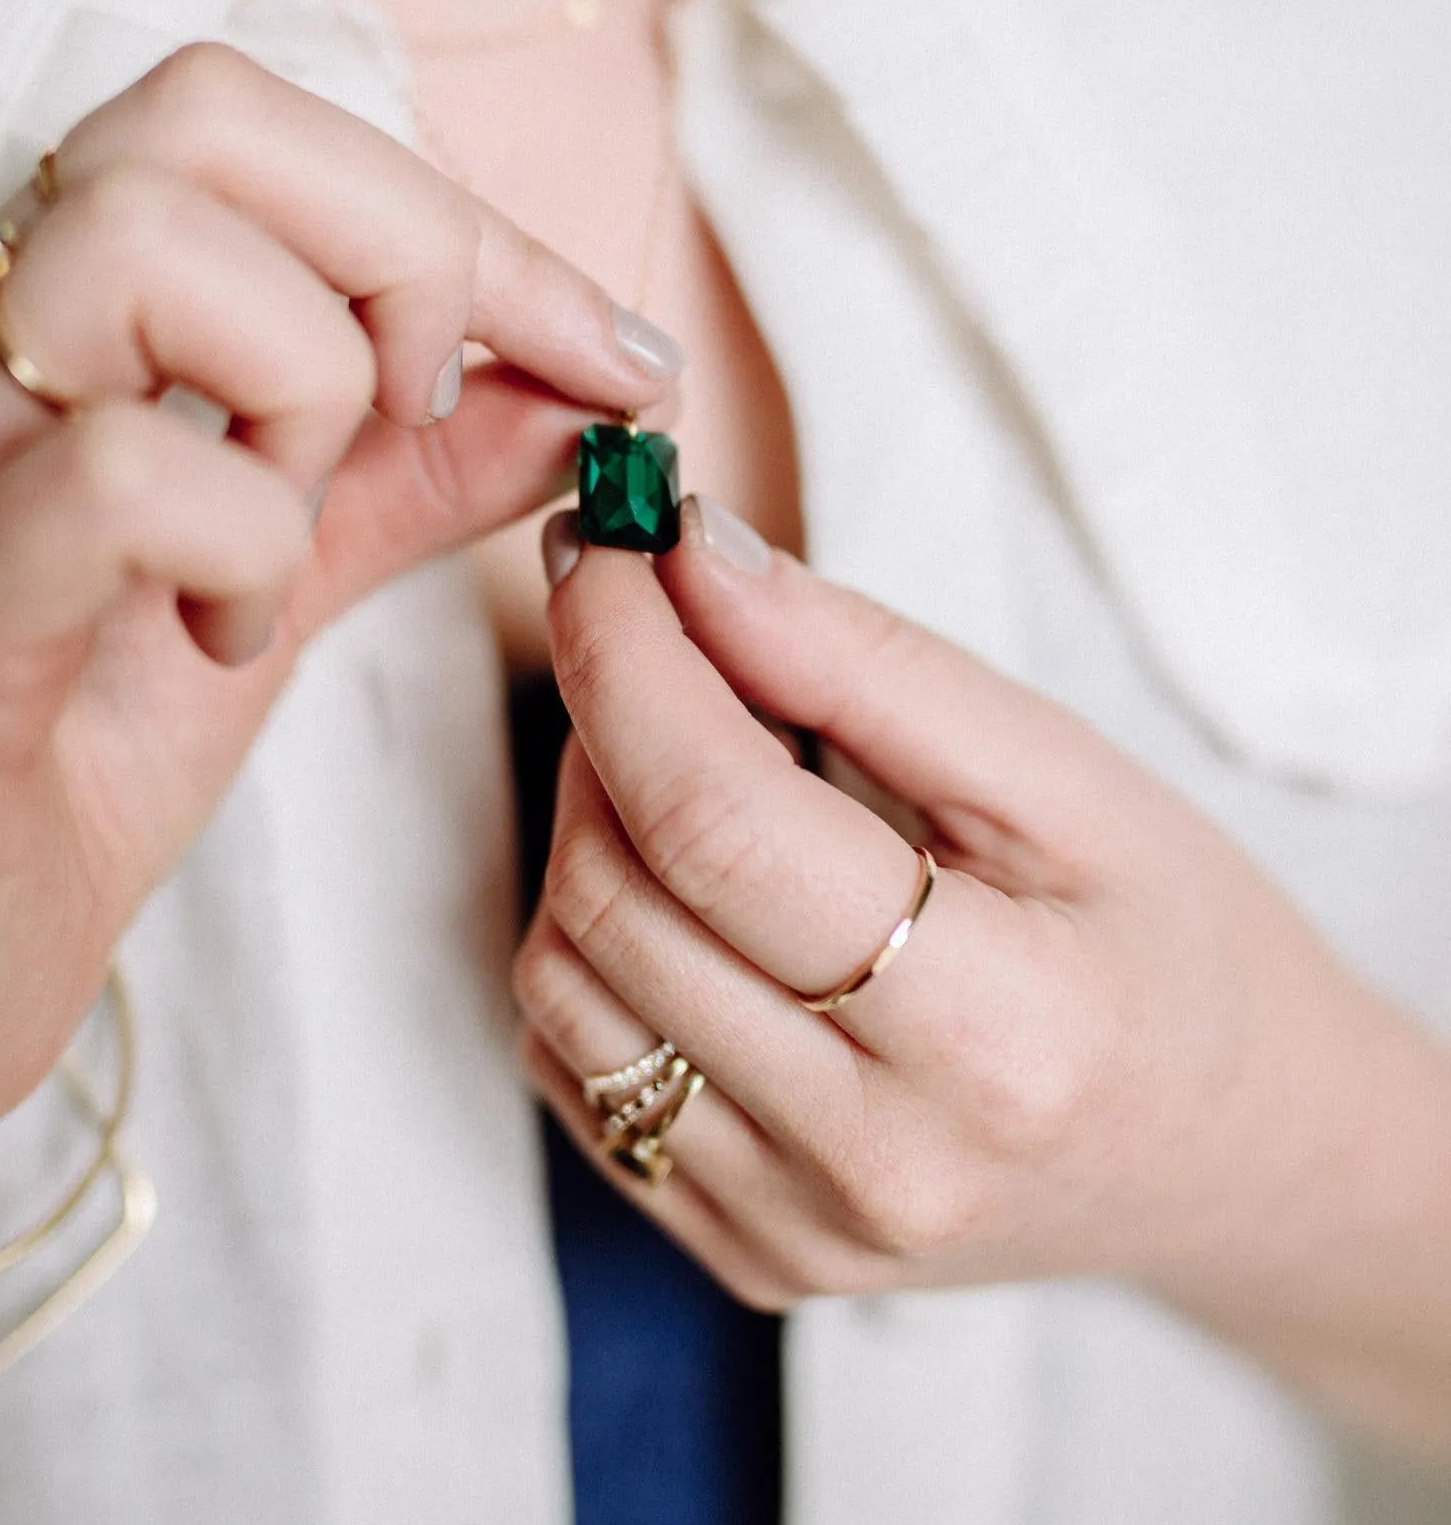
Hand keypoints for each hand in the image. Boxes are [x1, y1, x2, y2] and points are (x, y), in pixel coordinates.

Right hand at [0, 44, 679, 1160]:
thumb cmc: (71, 759)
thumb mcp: (277, 573)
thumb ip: (421, 470)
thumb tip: (592, 384)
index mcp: (43, 316)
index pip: (249, 122)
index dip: (464, 220)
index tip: (613, 351)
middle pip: (199, 119)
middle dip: (402, 253)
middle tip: (422, 419)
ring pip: (140, 249)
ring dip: (303, 384)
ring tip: (289, 530)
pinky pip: (114, 479)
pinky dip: (238, 542)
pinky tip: (227, 639)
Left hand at [516, 498, 1450, 1440]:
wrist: (1237, 1155)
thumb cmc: (1176, 943)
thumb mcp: (1066, 774)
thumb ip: (866, 662)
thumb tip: (691, 561)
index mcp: (995, 1037)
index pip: (718, 825)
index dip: (628, 661)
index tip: (607, 550)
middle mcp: (875, 1164)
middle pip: (619, 898)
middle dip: (601, 723)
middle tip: (664, 634)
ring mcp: (796, 1231)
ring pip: (564, 983)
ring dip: (586, 828)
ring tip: (691, 761)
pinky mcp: (743, 1251)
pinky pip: (576, 1070)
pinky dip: (593, 944)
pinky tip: (690, 889)